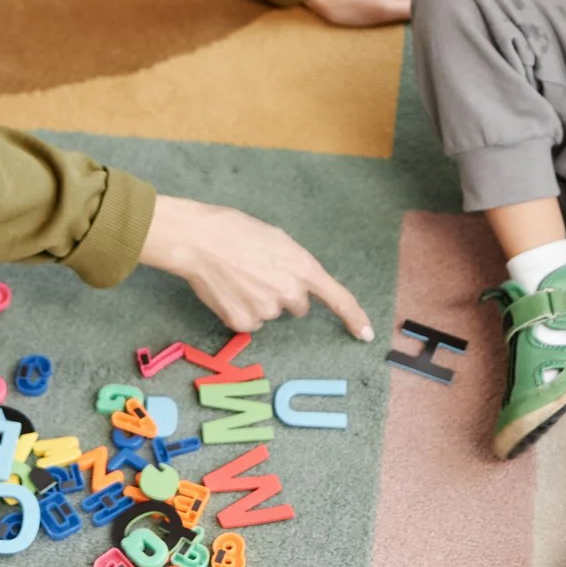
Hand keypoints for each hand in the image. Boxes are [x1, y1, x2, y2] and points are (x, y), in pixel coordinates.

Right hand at [140, 194, 374, 340]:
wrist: (200, 240)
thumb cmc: (236, 231)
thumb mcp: (277, 240)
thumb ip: (293, 265)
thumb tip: (293, 283)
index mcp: (303, 268)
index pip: (339, 298)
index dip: (354, 317)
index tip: (365, 335)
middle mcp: (290, 293)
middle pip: (298, 307)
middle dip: (283, 294)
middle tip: (259, 273)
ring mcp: (267, 310)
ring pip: (270, 313)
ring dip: (259, 300)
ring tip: (238, 276)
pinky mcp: (243, 323)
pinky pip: (249, 323)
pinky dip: (240, 311)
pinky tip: (228, 291)